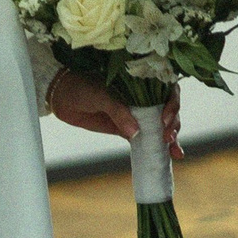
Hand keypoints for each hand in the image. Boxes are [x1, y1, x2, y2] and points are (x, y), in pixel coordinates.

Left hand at [48, 73, 184, 153]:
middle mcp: (144, 96)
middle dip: (173, 124)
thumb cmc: (81, 87)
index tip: (164, 119)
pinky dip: (157, 148)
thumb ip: (117, 111)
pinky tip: (170, 156)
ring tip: (174, 152)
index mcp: (141, 81)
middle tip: (167, 138)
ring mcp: (137, 113)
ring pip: (161, 126)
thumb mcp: (100, 95)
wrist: (62, 97)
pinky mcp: (128, 129)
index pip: (168, 90)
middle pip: (169, 110)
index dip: (172, 104)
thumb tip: (135, 132)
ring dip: (172, 138)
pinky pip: (147, 139)